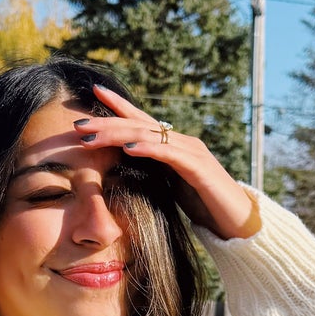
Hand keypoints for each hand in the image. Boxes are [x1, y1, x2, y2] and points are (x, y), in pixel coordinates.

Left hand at [75, 85, 261, 241]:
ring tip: (91, 137)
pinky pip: (170, 154)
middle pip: (138, 126)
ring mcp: (192, 152)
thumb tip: (124, 173)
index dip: (118, 105)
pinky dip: (148, 150)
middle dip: (106, 123)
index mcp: (173, 147)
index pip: (141, 121)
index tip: (93, 91)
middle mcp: (182, 143)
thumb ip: (152, 175)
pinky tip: (128, 149)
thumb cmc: (205, 207)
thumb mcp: (170, 189)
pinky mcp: (200, 169)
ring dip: (117, 135)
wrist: (238, 224)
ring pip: (149, 136)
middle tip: (77, 123)